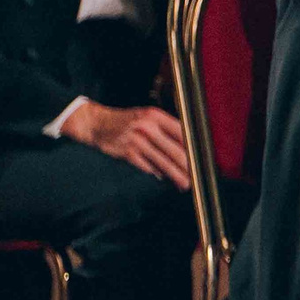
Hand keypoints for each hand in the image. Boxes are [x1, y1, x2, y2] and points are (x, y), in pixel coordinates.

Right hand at [59, 101, 191, 188]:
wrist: (97, 124)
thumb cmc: (127, 121)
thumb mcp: (146, 117)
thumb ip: (164, 128)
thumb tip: (185, 145)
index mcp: (155, 115)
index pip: (181, 131)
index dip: (192, 146)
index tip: (201, 157)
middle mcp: (147, 127)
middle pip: (174, 149)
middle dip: (188, 165)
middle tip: (197, 175)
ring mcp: (137, 140)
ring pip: (162, 161)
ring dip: (175, 174)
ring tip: (185, 183)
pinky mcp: (127, 153)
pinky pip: (147, 166)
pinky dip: (157, 173)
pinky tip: (165, 178)